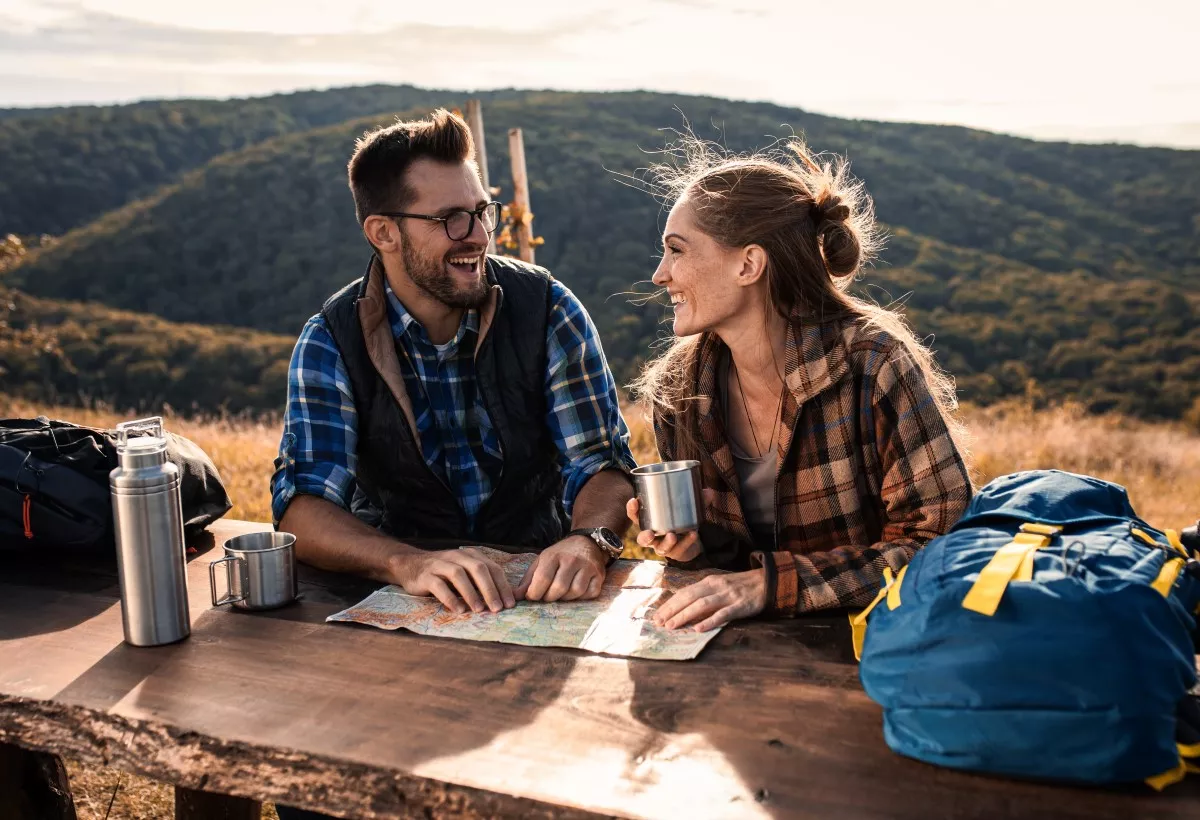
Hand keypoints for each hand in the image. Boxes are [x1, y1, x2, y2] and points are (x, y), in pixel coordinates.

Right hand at [393, 548, 515, 614]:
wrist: (410, 565)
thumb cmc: (443, 572)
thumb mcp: (464, 572)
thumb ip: (480, 582)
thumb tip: (503, 599)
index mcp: (470, 555)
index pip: (492, 568)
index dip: (502, 585)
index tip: (510, 603)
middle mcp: (457, 556)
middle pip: (478, 569)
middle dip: (490, 589)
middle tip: (498, 608)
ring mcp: (440, 564)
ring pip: (458, 575)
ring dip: (471, 593)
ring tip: (480, 610)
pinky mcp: (426, 575)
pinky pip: (439, 585)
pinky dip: (450, 598)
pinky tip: (458, 610)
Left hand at [516, 535, 606, 601]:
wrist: (587, 542)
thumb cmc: (561, 555)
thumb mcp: (542, 561)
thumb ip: (529, 579)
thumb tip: (515, 597)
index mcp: (554, 555)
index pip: (543, 579)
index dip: (535, 593)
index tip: (533, 596)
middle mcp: (572, 560)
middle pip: (559, 588)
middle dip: (550, 598)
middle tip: (548, 596)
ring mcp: (587, 567)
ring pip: (575, 592)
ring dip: (566, 598)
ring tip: (561, 594)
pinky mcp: (599, 575)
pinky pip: (590, 593)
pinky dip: (582, 597)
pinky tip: (576, 592)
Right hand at [625, 489, 716, 561]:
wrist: (690, 541)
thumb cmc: (681, 520)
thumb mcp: (686, 509)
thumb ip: (697, 501)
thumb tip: (709, 492)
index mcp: (650, 522)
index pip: (636, 517)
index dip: (632, 510)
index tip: (634, 500)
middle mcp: (654, 537)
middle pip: (643, 539)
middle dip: (645, 537)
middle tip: (649, 533)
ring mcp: (664, 547)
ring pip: (661, 548)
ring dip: (666, 542)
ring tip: (672, 535)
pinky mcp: (676, 553)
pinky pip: (680, 549)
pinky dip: (687, 541)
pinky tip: (693, 534)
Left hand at [652, 569, 766, 631]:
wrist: (767, 581)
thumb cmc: (740, 586)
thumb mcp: (719, 586)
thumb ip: (704, 594)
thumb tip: (683, 607)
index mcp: (708, 582)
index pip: (684, 592)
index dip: (669, 604)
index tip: (657, 615)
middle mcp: (716, 587)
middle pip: (689, 597)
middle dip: (672, 610)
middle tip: (658, 623)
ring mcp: (728, 596)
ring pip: (702, 605)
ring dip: (684, 615)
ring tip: (672, 626)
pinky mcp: (740, 606)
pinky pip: (723, 614)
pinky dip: (709, 621)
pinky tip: (698, 629)